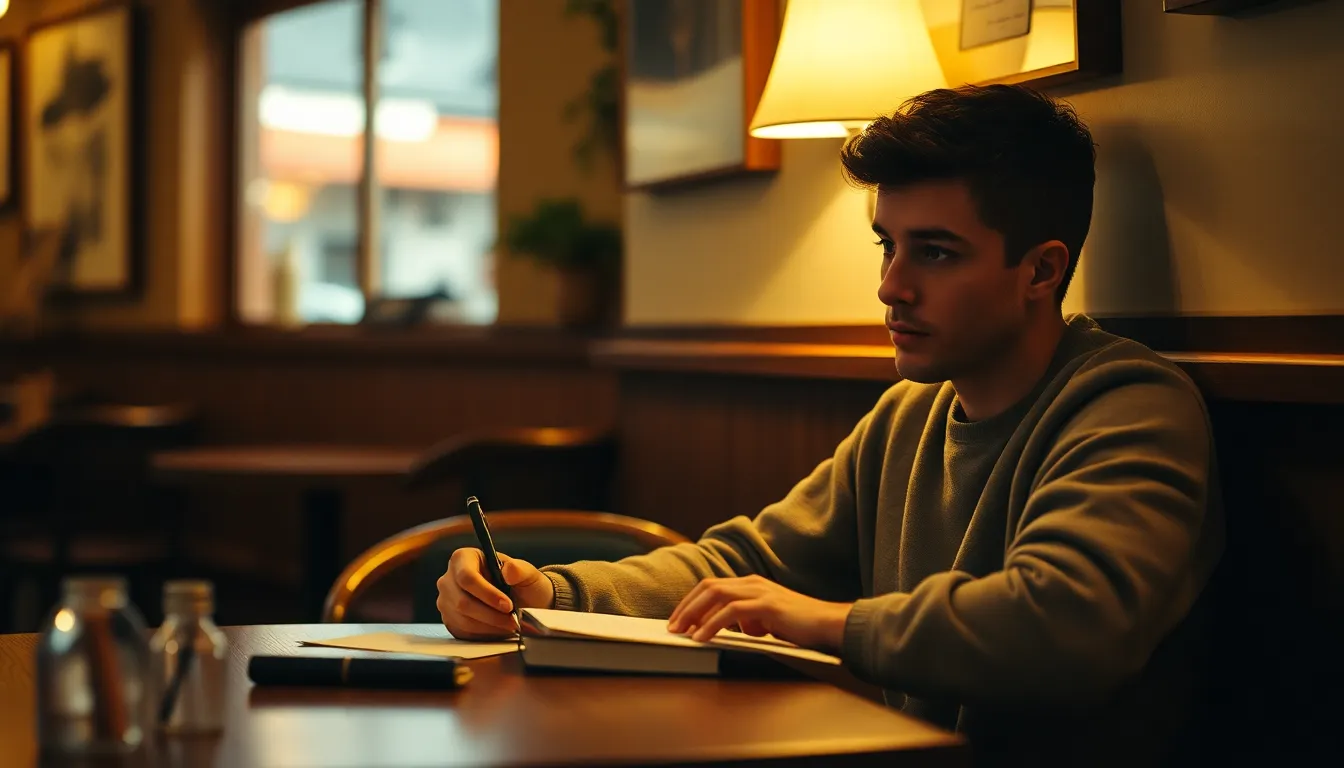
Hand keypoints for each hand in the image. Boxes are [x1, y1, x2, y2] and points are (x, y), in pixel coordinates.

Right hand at [436, 549, 554, 639]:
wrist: (522, 602)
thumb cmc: (521, 584)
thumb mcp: (527, 573)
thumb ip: (520, 570)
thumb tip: (509, 570)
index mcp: (464, 558)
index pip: (467, 577)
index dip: (487, 593)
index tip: (507, 605)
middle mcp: (449, 578)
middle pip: (462, 601)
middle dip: (491, 615)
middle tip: (512, 620)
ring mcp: (447, 601)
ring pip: (463, 620)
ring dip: (490, 626)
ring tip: (509, 625)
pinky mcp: (450, 620)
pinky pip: (463, 632)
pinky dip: (484, 634)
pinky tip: (499, 629)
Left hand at [666, 575, 851, 652]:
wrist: (828, 624)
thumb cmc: (800, 626)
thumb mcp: (767, 620)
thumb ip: (748, 620)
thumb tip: (730, 629)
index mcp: (751, 584)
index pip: (712, 586)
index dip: (691, 602)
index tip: (677, 620)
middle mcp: (753, 583)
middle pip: (708, 587)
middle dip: (686, 606)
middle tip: (672, 627)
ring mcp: (760, 591)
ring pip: (716, 595)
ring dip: (693, 614)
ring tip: (680, 632)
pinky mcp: (767, 604)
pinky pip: (731, 611)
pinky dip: (712, 624)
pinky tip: (701, 637)